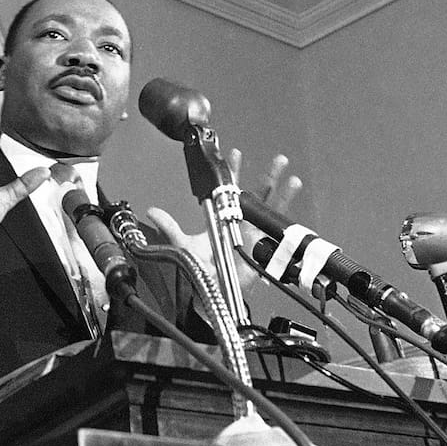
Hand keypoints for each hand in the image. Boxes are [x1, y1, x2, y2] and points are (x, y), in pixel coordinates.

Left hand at [146, 149, 300, 292]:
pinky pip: (278, 231)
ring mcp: (255, 234)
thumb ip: (170, 227)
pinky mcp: (264, 247)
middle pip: (258, 195)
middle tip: (278, 161)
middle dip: (268, 176)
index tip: (235, 154)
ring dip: (282, 192)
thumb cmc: (202, 270)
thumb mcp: (184, 245)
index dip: (232, 172)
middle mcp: (242, 223)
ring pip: (271, 208)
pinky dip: (287, 219)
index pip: (229, 190)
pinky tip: (294, 214)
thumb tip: (152, 211)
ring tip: (290, 176)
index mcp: (224, 218)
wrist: (214, 291)